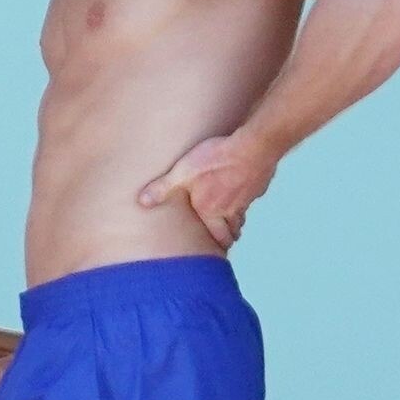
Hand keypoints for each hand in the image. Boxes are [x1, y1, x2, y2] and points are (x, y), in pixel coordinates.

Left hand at [137, 131, 278, 249]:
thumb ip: (163, 188)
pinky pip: (251, 196)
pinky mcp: (258, 183)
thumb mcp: (182, 173)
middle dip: (228, 236)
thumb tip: (142, 202)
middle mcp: (232, 209)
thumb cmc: (217, 160)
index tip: (217, 253)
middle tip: (223, 239)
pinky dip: (245, 197)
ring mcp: (248, 197)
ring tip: (229, 218)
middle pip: (234, 230)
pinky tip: (240, 187)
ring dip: (236, 219)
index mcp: (213, 211)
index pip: (220, 238)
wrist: (253, 146)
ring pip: (243, 215)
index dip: (219, 246)